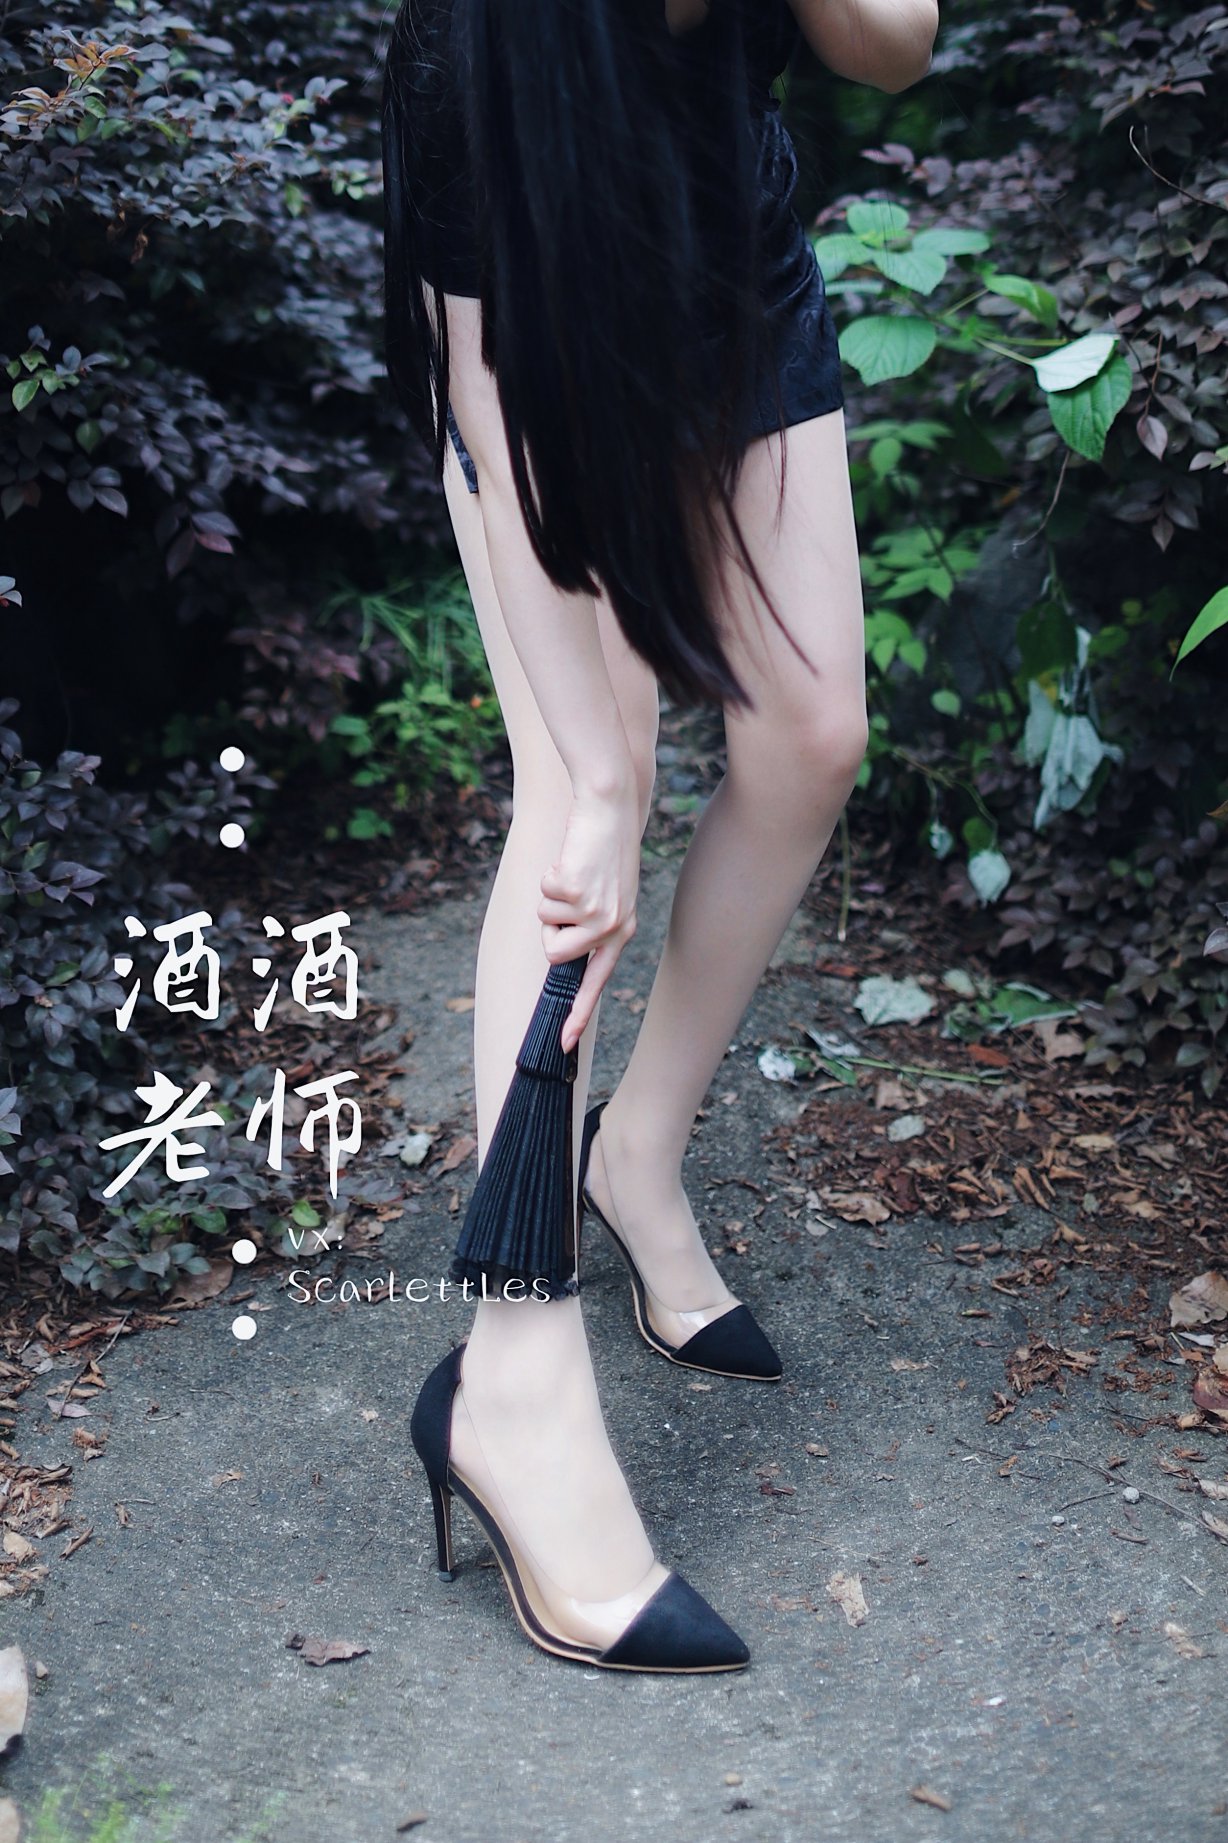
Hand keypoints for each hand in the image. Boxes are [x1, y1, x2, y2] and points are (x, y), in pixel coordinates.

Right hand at [538, 780, 641, 1052]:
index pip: (596, 982)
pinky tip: (572, 858)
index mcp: (622, 931)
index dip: (577, 1015)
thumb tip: (561, 953)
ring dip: (549, 897)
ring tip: (575, 871)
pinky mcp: (577, 891)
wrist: (612, 807)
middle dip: (550, 925)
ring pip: (544, 923)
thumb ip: (593, 924)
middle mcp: (612, 927)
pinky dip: (549, 875)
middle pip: (555, 953)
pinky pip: (543, 895)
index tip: (563, 1044)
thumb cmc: (605, 848)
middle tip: (568, 893)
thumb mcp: (610, 892)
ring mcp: (595, 911)